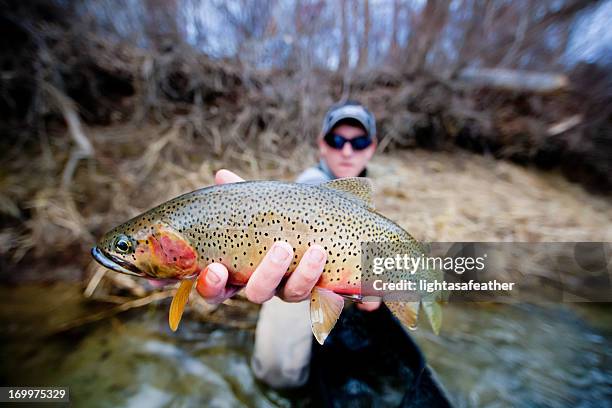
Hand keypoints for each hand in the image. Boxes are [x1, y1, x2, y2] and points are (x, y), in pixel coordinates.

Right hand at [195, 169, 328, 304]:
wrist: (314, 229)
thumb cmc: (274, 220)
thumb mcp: (257, 208)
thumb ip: (239, 196)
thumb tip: (222, 175)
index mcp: (238, 271)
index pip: (216, 289)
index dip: (211, 285)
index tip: (216, 269)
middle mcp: (265, 285)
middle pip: (258, 293)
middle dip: (269, 273)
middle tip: (282, 248)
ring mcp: (292, 289)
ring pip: (294, 293)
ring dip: (306, 274)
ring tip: (318, 250)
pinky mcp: (319, 291)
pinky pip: (325, 298)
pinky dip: (331, 292)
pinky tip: (339, 280)